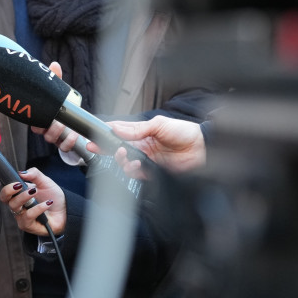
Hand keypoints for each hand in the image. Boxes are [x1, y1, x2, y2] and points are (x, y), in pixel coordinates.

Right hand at [0, 168, 66, 236]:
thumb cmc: (53, 197)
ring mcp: (22, 217)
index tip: (16, 182)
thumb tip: (22, 172)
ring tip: (36, 192)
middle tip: (20, 185)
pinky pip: (28, 216)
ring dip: (25, 197)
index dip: (6, 187)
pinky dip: (38, 208)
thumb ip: (34, 174)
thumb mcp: (45, 182)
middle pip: (5, 199)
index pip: (5, 193)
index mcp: (19, 196)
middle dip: (10, 191)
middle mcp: (18, 207)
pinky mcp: (29, 226)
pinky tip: (47, 203)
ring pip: (15, 207)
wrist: (66, 210)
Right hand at [86, 115, 205, 176]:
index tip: (94, 134)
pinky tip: (135, 164)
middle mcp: (143, 145)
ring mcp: (147, 159)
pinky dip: (132, 170)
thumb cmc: (184, 132)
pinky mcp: (153, 171)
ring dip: (120, 159)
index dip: (106, 133)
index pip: (120, 131)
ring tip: (123, 154)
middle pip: (118, 147)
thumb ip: (137, 129)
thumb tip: (117, 129)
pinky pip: (137, 174)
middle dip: (105, 148)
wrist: (202, 148)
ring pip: (125, 162)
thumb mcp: (159, 124)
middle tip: (96, 147)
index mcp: (143, 132)